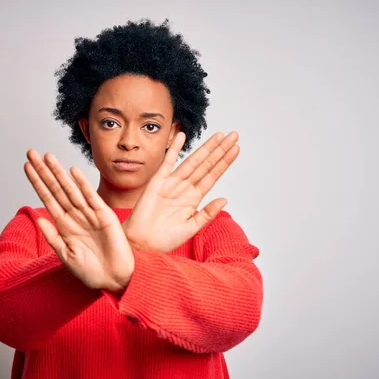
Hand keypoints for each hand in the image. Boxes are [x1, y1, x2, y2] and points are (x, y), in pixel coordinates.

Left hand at [24, 149, 133, 291]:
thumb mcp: (66, 257)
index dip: (37, 182)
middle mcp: (75, 216)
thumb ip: (53, 237)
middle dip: (44, 171)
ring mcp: (90, 214)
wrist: (114, 281)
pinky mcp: (105, 216)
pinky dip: (82, 184)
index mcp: (65, 226)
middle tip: (31, 152)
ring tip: (47, 156)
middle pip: (56, 188)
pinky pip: (91, 197)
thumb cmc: (91, 272)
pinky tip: (72, 171)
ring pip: (70, 189)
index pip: (48, 198)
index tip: (26, 167)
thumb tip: (39, 218)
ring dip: (58, 172)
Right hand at [123, 131, 239, 252]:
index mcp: (194, 198)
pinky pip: (167, 162)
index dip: (224, 162)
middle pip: (206, 165)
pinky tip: (182, 136)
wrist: (142, 243)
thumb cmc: (164, 239)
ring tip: (220, 136)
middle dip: (220, 150)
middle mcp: (184, 188)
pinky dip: (174, 149)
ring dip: (206, 148)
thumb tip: (225, 199)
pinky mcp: (157, 182)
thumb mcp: (191, 228)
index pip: (213, 175)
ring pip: (193, 161)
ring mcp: (171, 183)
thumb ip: (207, 213)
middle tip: (234, 135)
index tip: (236, 149)